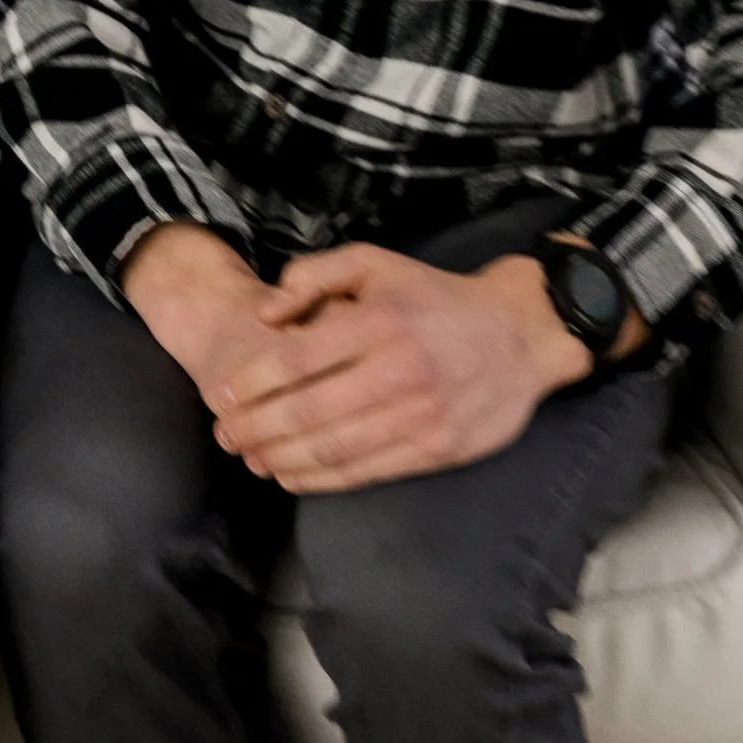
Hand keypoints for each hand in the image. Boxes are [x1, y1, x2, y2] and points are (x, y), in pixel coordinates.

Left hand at [205, 242, 591, 492]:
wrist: (521, 334)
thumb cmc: (435, 297)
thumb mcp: (375, 263)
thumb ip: (314, 276)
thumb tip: (265, 315)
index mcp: (379, 323)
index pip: (296, 360)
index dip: (250, 383)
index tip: (221, 393)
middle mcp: (398, 371)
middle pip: (307, 411)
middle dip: (255, 427)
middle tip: (225, 434)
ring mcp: (419, 416)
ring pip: (333, 448)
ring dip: (280, 458)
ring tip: (249, 457)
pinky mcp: (436, 450)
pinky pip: (366, 471)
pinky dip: (321, 479)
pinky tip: (291, 475)